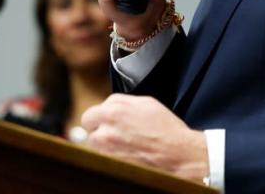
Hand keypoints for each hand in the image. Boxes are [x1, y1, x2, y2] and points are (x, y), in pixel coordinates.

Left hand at [81, 94, 208, 181]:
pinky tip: (123, 153)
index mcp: (115, 108)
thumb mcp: (147, 104)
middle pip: (88, 122)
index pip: (97, 107)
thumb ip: (125, 103)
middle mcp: (106, 125)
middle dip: (97, 125)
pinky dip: (107, 154)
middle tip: (111, 131)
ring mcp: (105, 145)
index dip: (106, 114)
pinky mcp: (107, 161)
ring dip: (101, 141)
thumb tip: (113, 106)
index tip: (113, 119)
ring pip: (91, 140)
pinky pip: (98, 155)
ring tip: (121, 144)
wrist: (175, 153)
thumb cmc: (166, 130)